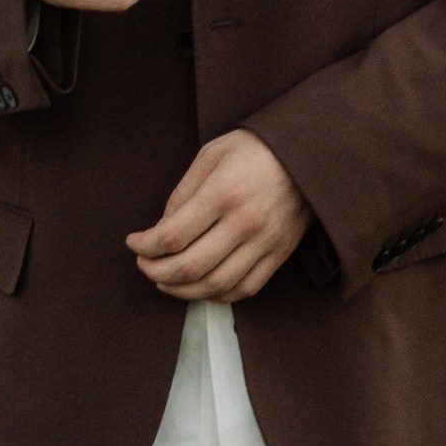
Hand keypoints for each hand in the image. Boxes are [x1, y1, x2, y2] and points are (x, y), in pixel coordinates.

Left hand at [127, 131, 310, 302]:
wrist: (311, 154)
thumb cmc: (255, 150)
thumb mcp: (211, 155)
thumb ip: (183, 193)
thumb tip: (161, 230)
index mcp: (224, 192)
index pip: (173, 235)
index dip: (145, 246)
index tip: (134, 243)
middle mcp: (245, 222)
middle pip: (190, 266)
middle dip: (156, 272)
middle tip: (144, 264)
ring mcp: (265, 242)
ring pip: (215, 284)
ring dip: (181, 290)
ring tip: (164, 280)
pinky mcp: (279, 254)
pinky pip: (244, 289)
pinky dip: (216, 295)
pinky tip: (199, 286)